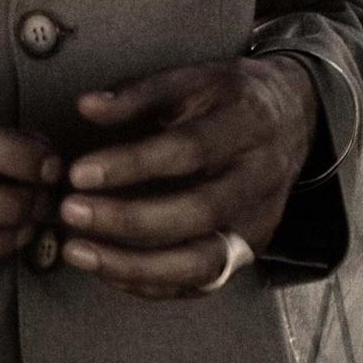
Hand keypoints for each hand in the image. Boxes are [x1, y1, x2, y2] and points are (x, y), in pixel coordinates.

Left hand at [57, 57, 319, 299]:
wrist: (293, 120)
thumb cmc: (229, 97)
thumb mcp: (192, 78)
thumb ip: (138, 92)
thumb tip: (85, 106)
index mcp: (244, 128)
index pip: (188, 151)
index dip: (132, 165)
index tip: (78, 172)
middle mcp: (257, 182)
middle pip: (196, 213)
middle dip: (128, 220)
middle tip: (70, 212)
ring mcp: (257, 224)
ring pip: (204, 263)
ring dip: (135, 266)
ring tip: (78, 252)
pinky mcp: (249, 252)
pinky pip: (202, 285)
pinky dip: (152, 284)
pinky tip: (107, 270)